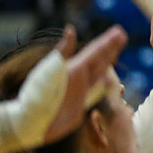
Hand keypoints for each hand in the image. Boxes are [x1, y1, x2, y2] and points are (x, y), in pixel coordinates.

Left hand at [43, 24, 127, 142]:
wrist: (31, 123)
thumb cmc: (38, 97)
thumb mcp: (52, 71)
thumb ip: (64, 51)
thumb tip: (71, 28)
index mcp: (75, 68)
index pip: (95, 51)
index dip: (108, 42)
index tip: (118, 31)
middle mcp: (79, 77)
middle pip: (99, 59)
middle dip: (111, 48)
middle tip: (121, 35)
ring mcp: (81, 90)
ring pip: (99, 73)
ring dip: (108, 62)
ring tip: (116, 52)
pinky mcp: (81, 104)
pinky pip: (97, 91)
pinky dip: (105, 83)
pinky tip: (108, 78)